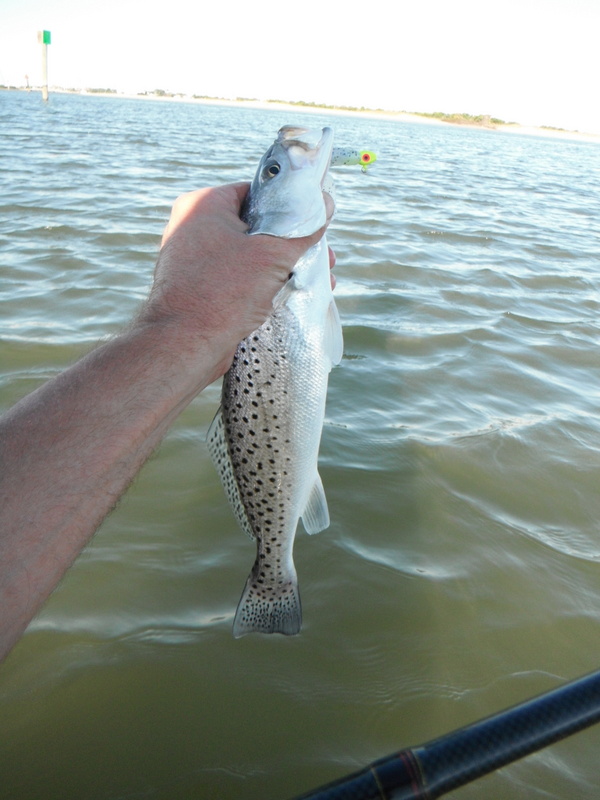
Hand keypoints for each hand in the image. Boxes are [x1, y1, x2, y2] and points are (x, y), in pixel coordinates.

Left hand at [141, 183, 334, 373]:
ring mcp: (193, 258)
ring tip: (314, 282)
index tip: (315, 223)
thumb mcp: (272, 255)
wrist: (184, 345)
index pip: (256, 193)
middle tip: (322, 258)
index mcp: (204, 204)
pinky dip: (262, 285)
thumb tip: (324, 204)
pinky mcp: (198, 287)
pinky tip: (288, 298)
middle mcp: (193, 226)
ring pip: (249, 256)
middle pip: (256, 226)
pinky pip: (237, 278)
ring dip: (283, 268)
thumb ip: (303, 228)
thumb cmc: (223, 293)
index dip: (290, 207)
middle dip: (293, 246)